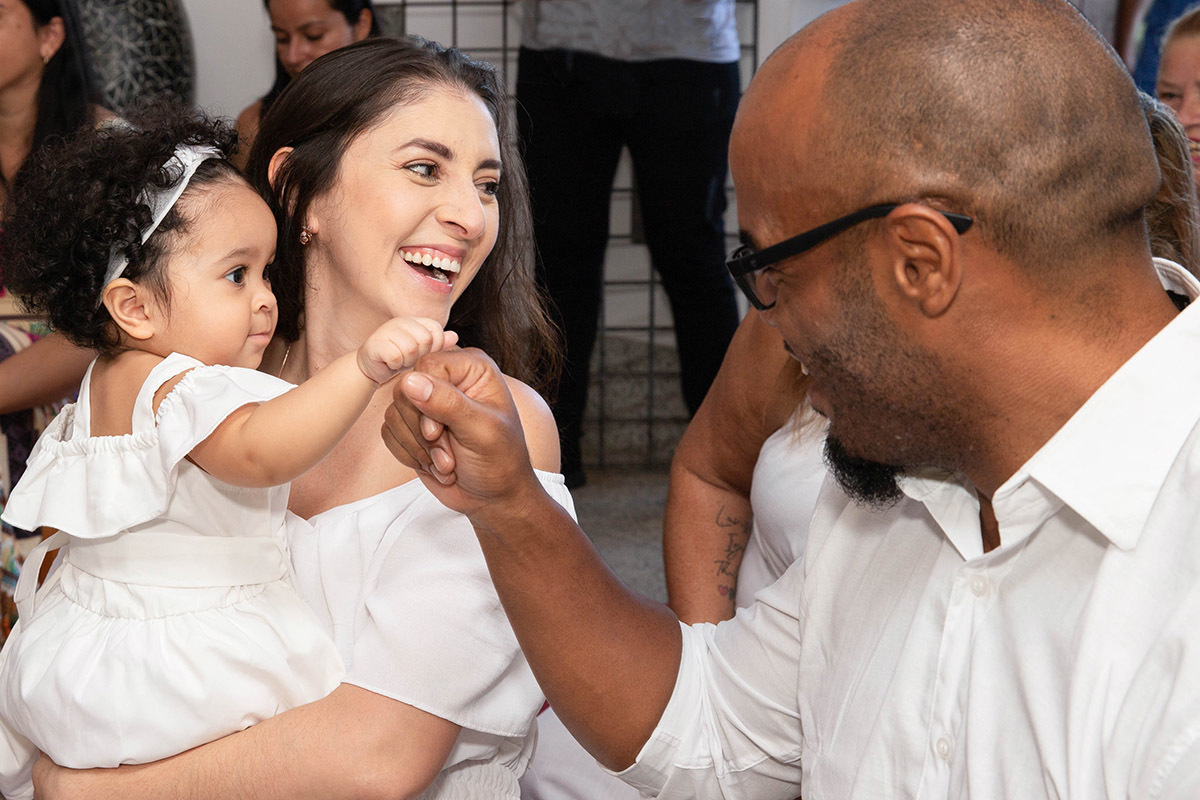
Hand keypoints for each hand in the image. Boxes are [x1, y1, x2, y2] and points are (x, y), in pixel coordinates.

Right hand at [356, 317, 457, 384]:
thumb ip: (438, 343)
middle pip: (425, 339)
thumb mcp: (423, 351)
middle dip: (420, 355)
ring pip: (410, 349)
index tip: (423, 354)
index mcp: (416, 321)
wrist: (373, 366)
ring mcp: (387, 330)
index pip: (436, 330)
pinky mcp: (375, 343)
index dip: (434, 346)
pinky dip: (394, 365)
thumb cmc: (400, 357)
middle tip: (409, 358)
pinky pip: (395, 357)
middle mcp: (402, 321)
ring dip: (406, 361)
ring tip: (400, 360)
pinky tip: (389, 363)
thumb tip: (454, 336)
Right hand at [381, 348, 537, 520]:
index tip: (438, 432)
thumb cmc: (500, 460)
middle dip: (422, 431)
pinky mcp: (411, 425)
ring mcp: (427, 402)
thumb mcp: (482, 431)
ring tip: (447, 463)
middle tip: (447, 454)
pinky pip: (389, 432)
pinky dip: (409, 454)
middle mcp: (448, 380)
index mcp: (472, 369)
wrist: (492, 496)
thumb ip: (448, 404)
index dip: (426, 399)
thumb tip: (410, 381)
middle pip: (405, 389)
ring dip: (418, 447)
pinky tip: (433, 464)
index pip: (428, 365)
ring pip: (394, 412)